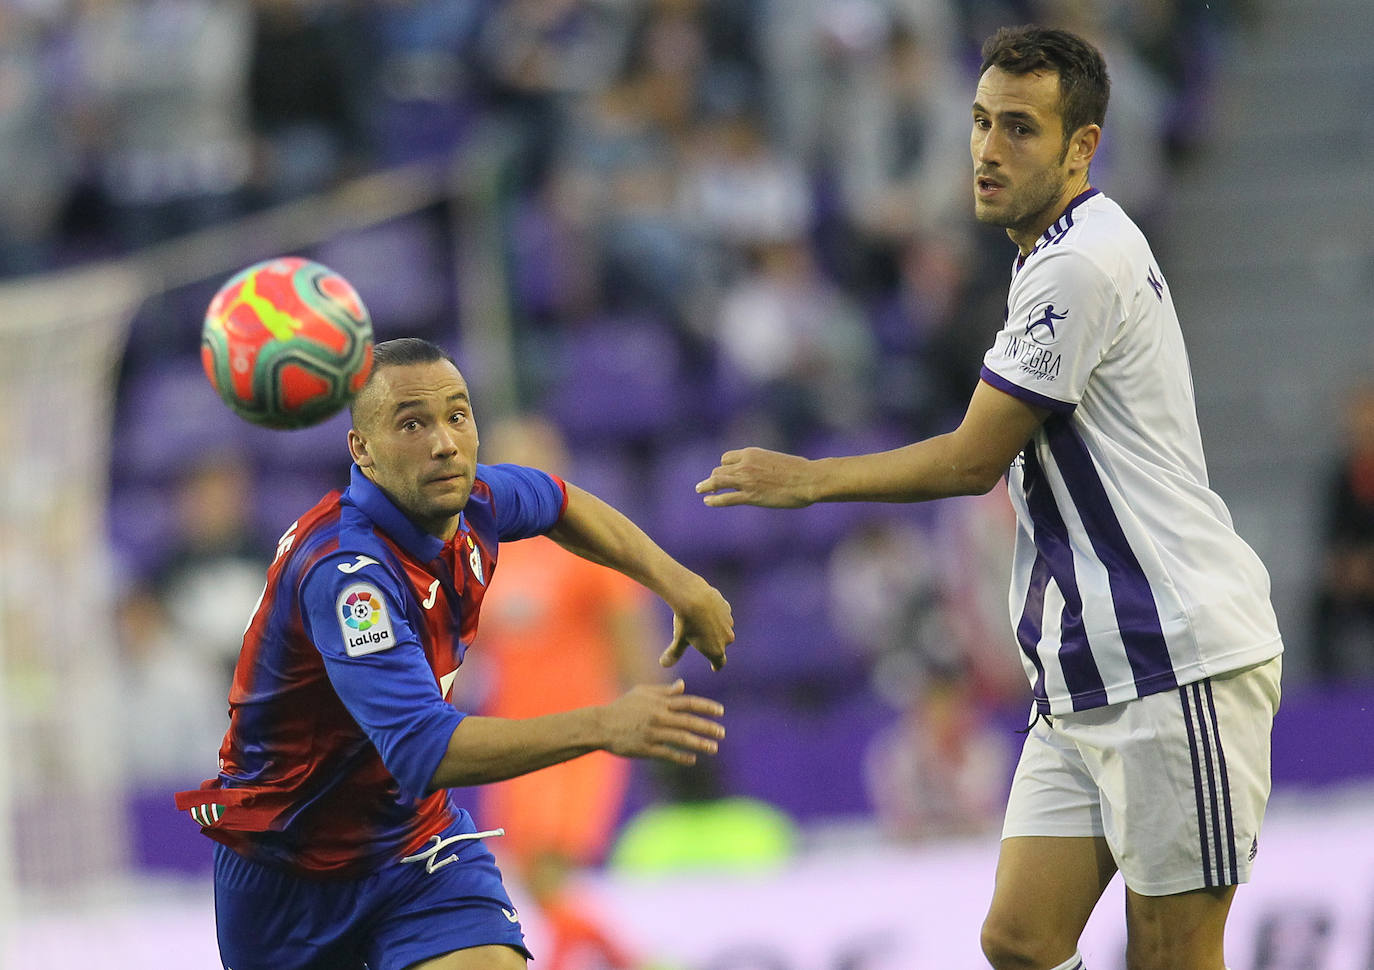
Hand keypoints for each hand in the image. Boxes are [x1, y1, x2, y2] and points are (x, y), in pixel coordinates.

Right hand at [602, 680, 724, 765]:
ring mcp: (652, 733)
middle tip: (722, 733)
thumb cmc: (623, 707)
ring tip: (714, 748)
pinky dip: (681, 757)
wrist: (601, 725)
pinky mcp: (646, 748)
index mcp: (660, 702)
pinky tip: (692, 759)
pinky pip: (668, 754)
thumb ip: (664, 691)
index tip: (720, 712)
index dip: (706, 707)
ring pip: (682, 739)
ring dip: (700, 744)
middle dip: (708, 727)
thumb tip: (683, 685)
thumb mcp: (642, 692)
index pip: (689, 702)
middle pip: (689, 722)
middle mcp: (659, 717)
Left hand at [659, 578, 733, 670]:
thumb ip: (674, 653)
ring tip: (701, 622)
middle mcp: (726, 638)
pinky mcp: (727, 609)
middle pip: (721, 645)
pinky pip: (723, 615)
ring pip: (723, 629)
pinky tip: (705, 610)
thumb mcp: (679, 639)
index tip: (714, 667)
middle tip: (702, 640)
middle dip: (713, 644)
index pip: (720, 662)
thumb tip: (663, 664)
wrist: (694, 596)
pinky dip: (716, 615)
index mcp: (716, 650)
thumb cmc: (686, 621)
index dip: (716, 665)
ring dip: (716, 628)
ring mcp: (728, 623)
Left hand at [696, 447, 814, 507]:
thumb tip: (766, 471)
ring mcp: (746, 480)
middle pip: (719, 470)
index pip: (727, 458)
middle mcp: (745, 464)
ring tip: (700, 490)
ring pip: (717, 481)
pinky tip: (707, 501)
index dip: (724, 467)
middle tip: (709, 485)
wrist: (808, 479)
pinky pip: (725, 498)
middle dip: (714, 478)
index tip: (724, 473)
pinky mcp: (750, 496)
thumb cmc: (800, 470)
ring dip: (707, 486)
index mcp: (752, 453)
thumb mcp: (777, 460)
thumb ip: (765, 464)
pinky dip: (714, 500)